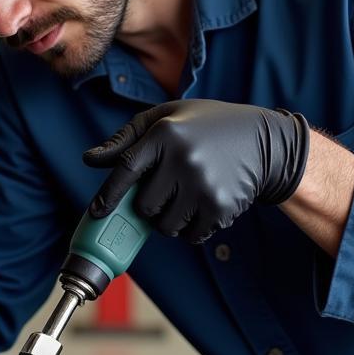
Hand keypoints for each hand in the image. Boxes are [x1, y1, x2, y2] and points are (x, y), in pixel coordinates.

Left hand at [83, 100, 309, 243]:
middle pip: (144, 206)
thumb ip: (126, 138)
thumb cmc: (205, 126)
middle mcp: (184, 160)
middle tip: (166, 190)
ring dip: (170, 219)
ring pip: (165, 226)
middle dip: (149, 204)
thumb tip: (90, 160)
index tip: (98, 212)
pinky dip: (191, 229)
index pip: (126, 170)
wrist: (263, 141)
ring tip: (187, 196)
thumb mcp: (166, 117)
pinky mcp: (221, 208)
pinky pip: (190, 236)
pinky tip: (203, 205)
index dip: (109, 195)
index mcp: (166, 134)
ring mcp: (204, 186)